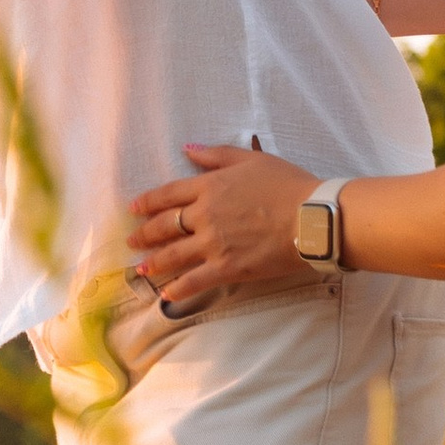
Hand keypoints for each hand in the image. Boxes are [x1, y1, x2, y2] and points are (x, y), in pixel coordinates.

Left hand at [128, 143, 323, 312]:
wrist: (312, 217)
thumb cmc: (288, 185)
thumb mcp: (252, 159)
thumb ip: (216, 154)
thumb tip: (188, 148)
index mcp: (210, 186)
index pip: (168, 194)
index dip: (148, 202)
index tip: (134, 209)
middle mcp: (205, 215)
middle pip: (166, 225)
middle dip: (145, 234)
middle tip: (132, 242)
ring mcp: (213, 243)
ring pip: (174, 254)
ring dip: (154, 262)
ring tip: (141, 268)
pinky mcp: (227, 268)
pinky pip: (195, 281)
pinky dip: (178, 290)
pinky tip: (166, 296)